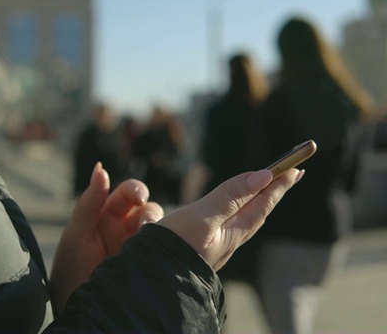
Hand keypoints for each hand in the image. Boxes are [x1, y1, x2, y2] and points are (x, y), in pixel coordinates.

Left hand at [50, 162, 163, 311]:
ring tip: (151, 245)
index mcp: (107, 215)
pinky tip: (163, 255)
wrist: (75, 311)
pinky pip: (166, 253)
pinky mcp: (151, 266)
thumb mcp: (75, 237)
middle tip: (149, 225)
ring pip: (161, 230)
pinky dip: (168, 250)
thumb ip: (88, 203)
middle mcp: (127, 229)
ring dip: (161, 233)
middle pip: (149, 209)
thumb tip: (101, 168)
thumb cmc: (69, 273)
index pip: (128, 193)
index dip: (136, 190)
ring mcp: (141, 248)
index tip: (139, 197)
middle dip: (151, 213)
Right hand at [156, 168, 302, 270]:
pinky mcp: (202, 250)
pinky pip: (230, 227)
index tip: (295, 168)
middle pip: (258, 211)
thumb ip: (230, 196)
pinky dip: (239, 214)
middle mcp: (229, 240)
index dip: (278, 184)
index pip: (262, 202)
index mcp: (233, 231)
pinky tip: (232, 216)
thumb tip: (264, 176)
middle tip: (290, 174)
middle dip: (273, 192)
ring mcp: (217, 247)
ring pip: (245, 221)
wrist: (153, 281)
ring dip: (258, 203)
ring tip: (266, 192)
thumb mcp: (203, 217)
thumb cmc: (175, 247)